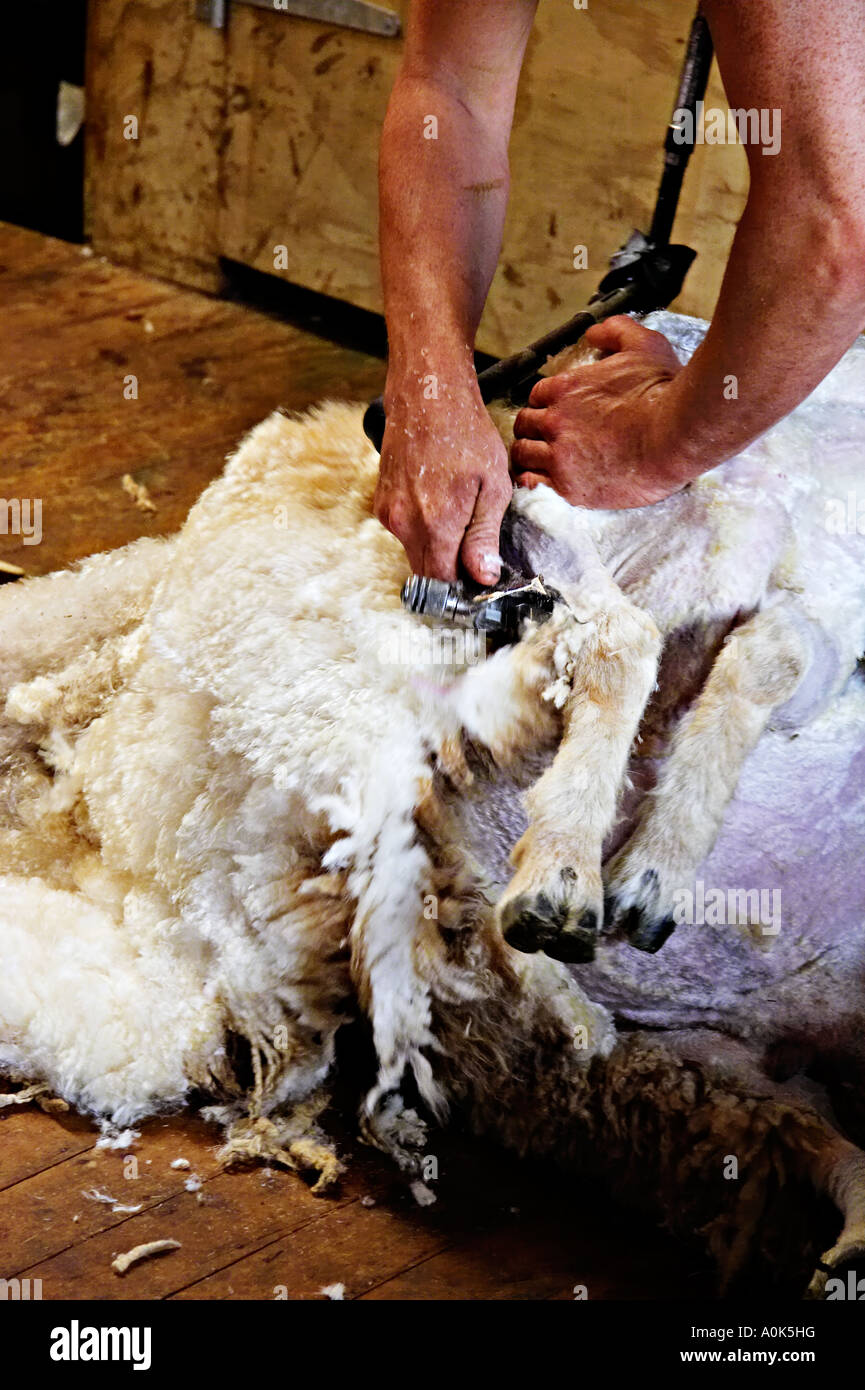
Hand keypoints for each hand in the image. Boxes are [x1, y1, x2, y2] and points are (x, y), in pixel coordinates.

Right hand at [374, 384, 511, 582]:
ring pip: (415, 552)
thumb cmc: (466, 435)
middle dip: (450, 572)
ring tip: (459, 516)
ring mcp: (388, 514)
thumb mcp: (493, 486)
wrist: (427, 397)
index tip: (479, 582)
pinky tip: (439, 501)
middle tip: (475, 552)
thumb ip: (484, 536)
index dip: (462, 590)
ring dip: (437, 548)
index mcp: (435, 525)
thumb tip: (483, 577)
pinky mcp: (381, 503)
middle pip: (426, 573)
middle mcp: (404, 525)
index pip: (443, 584)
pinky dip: (422, 529)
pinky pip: (404, 532)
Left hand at [511, 316, 694, 508]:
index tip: (559, 413)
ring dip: (531, 455)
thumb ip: (615, 331)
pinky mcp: (568, 486)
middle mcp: (556, 420)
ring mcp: (559, 455)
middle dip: (534, 428)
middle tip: (550, 437)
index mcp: (566, 388)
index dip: (546, 404)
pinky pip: (532, 483)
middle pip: (525, 425)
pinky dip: (533, 480)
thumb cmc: (664, 392)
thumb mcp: (644, 345)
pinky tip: (545, 479)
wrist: (677, 437)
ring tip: (546, 460)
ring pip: (523, 454)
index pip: (538, 395)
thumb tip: (593, 334)